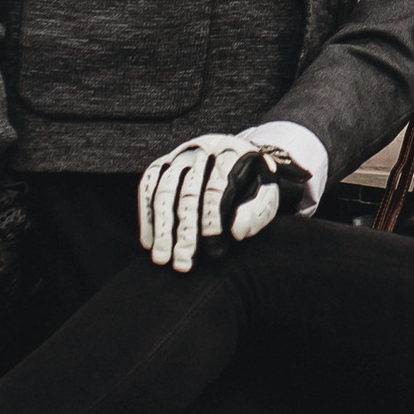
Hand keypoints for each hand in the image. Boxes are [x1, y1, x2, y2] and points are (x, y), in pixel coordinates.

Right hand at [138, 131, 312, 271]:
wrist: (239, 158)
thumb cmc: (254, 184)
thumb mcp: (267, 195)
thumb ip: (257, 211)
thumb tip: (237, 231)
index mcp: (232, 153)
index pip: (216, 188)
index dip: (213, 221)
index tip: (214, 251)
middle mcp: (203, 149)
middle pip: (188, 192)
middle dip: (185, 232)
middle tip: (183, 264)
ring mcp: (180, 154)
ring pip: (164, 191)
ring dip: (161, 228)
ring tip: (161, 259)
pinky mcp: (163, 162)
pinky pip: (147, 186)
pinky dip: (146, 215)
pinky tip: (148, 243)